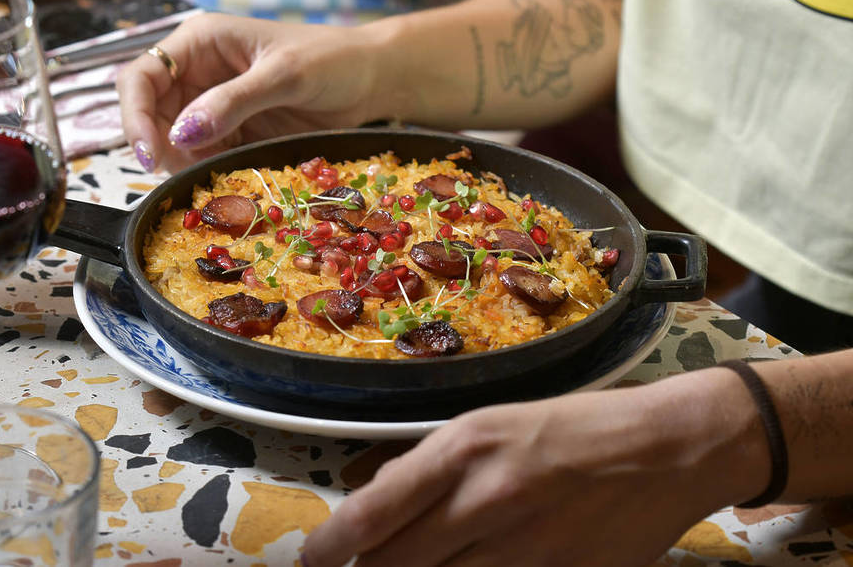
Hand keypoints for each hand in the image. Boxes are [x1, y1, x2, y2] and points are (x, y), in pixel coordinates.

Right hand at [117, 13, 384, 172]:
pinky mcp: (232, 133)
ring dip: (181, 164)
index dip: (134, 115)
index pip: (142, 77)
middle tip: (182, 174)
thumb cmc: (331, 60)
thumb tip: (182, 132)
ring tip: (209, 178)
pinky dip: (205, 173)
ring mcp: (213, 105)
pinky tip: (222, 182)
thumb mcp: (284, 75)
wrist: (371, 80)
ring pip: (172, 141)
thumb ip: (233, 102)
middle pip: (149, 114)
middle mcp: (197, 72)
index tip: (150, 154)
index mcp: (200, 42)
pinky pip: (202, 157)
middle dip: (157, 146)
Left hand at [301, 373, 760, 566]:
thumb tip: (376, 503)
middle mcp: (486, 500)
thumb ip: (430, 467)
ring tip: (417, 562)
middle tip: (359, 566)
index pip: (373, 513)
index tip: (312, 561)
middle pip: (394, 563)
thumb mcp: (491, 425)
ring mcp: (525, 550)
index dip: (330, 547)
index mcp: (463, 449)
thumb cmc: (571, 427)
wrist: (666, 448)